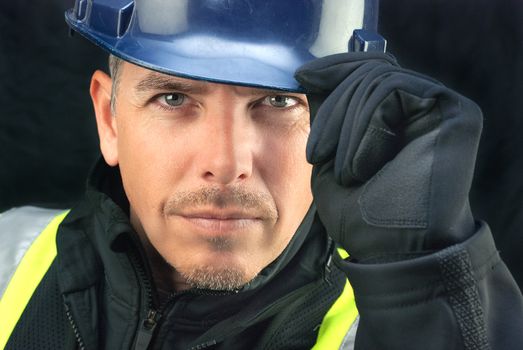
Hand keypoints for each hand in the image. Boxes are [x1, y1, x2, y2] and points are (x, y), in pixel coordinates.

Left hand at [295, 52, 481, 261]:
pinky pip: (394, 90)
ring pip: (378, 79)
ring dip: (346, 125)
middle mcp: (422, 108)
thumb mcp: (331, 156)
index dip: (334, 69)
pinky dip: (366, 126)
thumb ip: (329, 115)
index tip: (301, 75)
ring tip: (344, 170)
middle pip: (369, 72)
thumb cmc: (360, 213)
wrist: (391, 252)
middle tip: (318, 154)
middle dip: (333, 108)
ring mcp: (440, 109)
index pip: (367, 72)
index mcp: (398, 117)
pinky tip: (362, 165)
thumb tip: (311, 73)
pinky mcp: (455, 113)